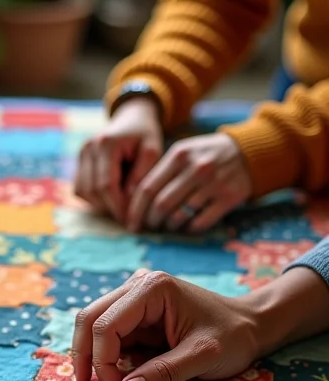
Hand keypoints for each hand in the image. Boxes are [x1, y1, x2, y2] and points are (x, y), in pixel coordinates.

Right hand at [71, 270, 258, 380]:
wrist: (251, 326)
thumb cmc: (233, 337)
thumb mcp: (203, 357)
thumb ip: (163, 374)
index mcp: (151, 289)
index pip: (106, 326)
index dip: (102, 363)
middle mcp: (135, 287)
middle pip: (89, 320)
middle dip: (85, 357)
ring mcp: (133, 298)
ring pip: (93, 326)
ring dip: (90, 357)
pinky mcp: (135, 314)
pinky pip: (108, 334)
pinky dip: (103, 356)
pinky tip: (108, 378)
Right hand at [75, 99, 162, 221]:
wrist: (131, 117)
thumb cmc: (145, 134)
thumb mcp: (152, 150)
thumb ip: (142, 174)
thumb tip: (129, 202)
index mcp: (106, 143)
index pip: (106, 185)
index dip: (117, 206)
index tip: (130, 220)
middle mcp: (88, 148)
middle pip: (92, 191)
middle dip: (109, 208)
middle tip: (127, 217)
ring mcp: (80, 154)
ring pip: (83, 192)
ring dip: (100, 204)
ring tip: (120, 206)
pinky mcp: (78, 161)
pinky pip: (80, 189)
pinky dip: (93, 198)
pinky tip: (110, 197)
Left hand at [126, 133, 251, 232]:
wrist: (249, 151)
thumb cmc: (205, 155)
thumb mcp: (183, 152)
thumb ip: (160, 172)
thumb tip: (134, 203)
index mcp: (179, 155)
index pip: (147, 188)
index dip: (135, 210)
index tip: (130, 224)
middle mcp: (196, 168)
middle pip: (161, 204)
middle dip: (151, 221)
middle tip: (150, 227)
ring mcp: (214, 183)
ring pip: (180, 215)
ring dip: (169, 226)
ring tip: (168, 225)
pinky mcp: (229, 197)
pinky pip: (201, 222)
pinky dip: (189, 229)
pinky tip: (187, 226)